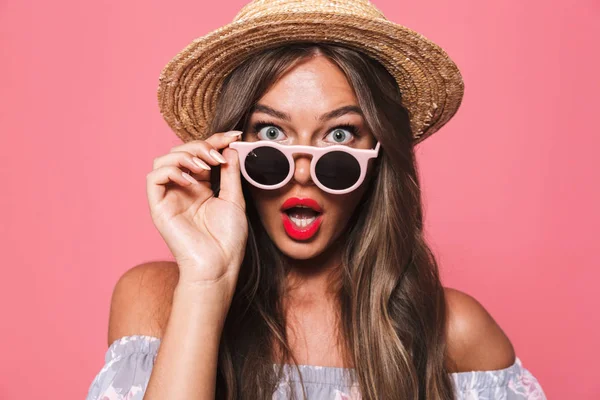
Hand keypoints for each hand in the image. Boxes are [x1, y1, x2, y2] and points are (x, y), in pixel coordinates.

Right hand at [146, 130, 247, 286]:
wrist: (219, 266)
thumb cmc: (228, 240)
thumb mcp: (234, 199)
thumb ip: (229, 173)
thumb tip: (229, 148)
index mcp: (200, 188)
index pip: (201, 155)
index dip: (215, 141)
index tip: (234, 136)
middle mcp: (182, 190)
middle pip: (181, 152)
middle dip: (200, 146)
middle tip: (217, 155)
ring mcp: (169, 198)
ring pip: (164, 160)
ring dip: (185, 155)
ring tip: (204, 165)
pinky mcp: (159, 207)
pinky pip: (154, 178)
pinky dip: (172, 171)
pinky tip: (192, 180)